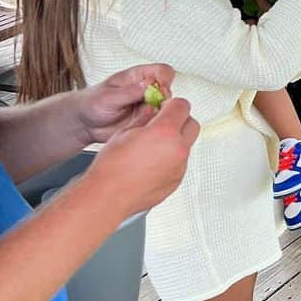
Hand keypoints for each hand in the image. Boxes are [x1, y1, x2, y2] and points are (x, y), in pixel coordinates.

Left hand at [76, 64, 175, 145]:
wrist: (84, 123)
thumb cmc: (92, 103)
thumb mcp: (107, 96)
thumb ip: (128, 92)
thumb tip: (148, 86)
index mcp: (137, 77)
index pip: (162, 71)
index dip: (165, 79)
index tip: (160, 89)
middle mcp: (146, 91)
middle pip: (169, 91)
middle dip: (165, 101)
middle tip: (153, 108)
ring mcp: (148, 107)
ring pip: (167, 109)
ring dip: (160, 115)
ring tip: (144, 120)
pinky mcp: (146, 122)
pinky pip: (158, 124)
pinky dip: (154, 127)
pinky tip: (141, 128)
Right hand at [87, 97, 199, 216]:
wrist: (108, 196)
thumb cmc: (111, 167)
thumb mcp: (124, 132)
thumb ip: (144, 118)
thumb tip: (152, 111)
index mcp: (164, 132)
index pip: (182, 106)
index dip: (171, 105)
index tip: (164, 107)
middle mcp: (177, 149)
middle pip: (192, 124)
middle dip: (180, 120)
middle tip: (164, 123)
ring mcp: (179, 167)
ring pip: (187, 145)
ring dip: (176, 141)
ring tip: (153, 147)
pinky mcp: (176, 181)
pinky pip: (180, 163)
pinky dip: (171, 159)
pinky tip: (152, 163)